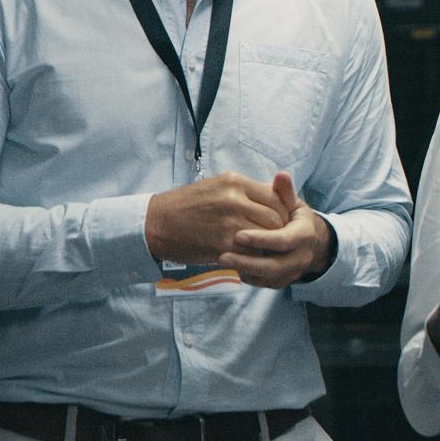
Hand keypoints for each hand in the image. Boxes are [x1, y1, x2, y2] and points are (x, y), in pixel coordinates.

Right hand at [145, 170, 292, 266]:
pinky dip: (254, 258)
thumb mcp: (216, 186)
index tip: (280, 222)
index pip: (275, 197)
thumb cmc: (187, 205)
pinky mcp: (222, 244)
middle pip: (276, 218)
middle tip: (276, 241)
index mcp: (235, 182)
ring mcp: (229, 223)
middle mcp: (235, 199)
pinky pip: (251, 253)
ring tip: (264, 250)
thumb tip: (273, 196)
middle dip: (279, 232)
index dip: (282, 212)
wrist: (157, 223)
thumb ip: (245, 191)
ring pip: (267, 237)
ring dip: (268, 247)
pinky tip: (249, 259)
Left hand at [219, 172, 335, 288]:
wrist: (306, 238)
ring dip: (244, 270)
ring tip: (220, 260)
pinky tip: (232, 267)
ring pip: (268, 277)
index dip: (262, 239)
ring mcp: (292, 271)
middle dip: (248, 261)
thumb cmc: (291, 215)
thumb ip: (284, 192)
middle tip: (222, 256)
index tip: (239, 235)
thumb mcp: (291, 202)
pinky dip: (249, 277)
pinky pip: (265, 284)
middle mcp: (302, 256)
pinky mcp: (283, 280)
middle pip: (275, 265)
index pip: (284, 240)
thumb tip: (282, 175)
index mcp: (305, 234)